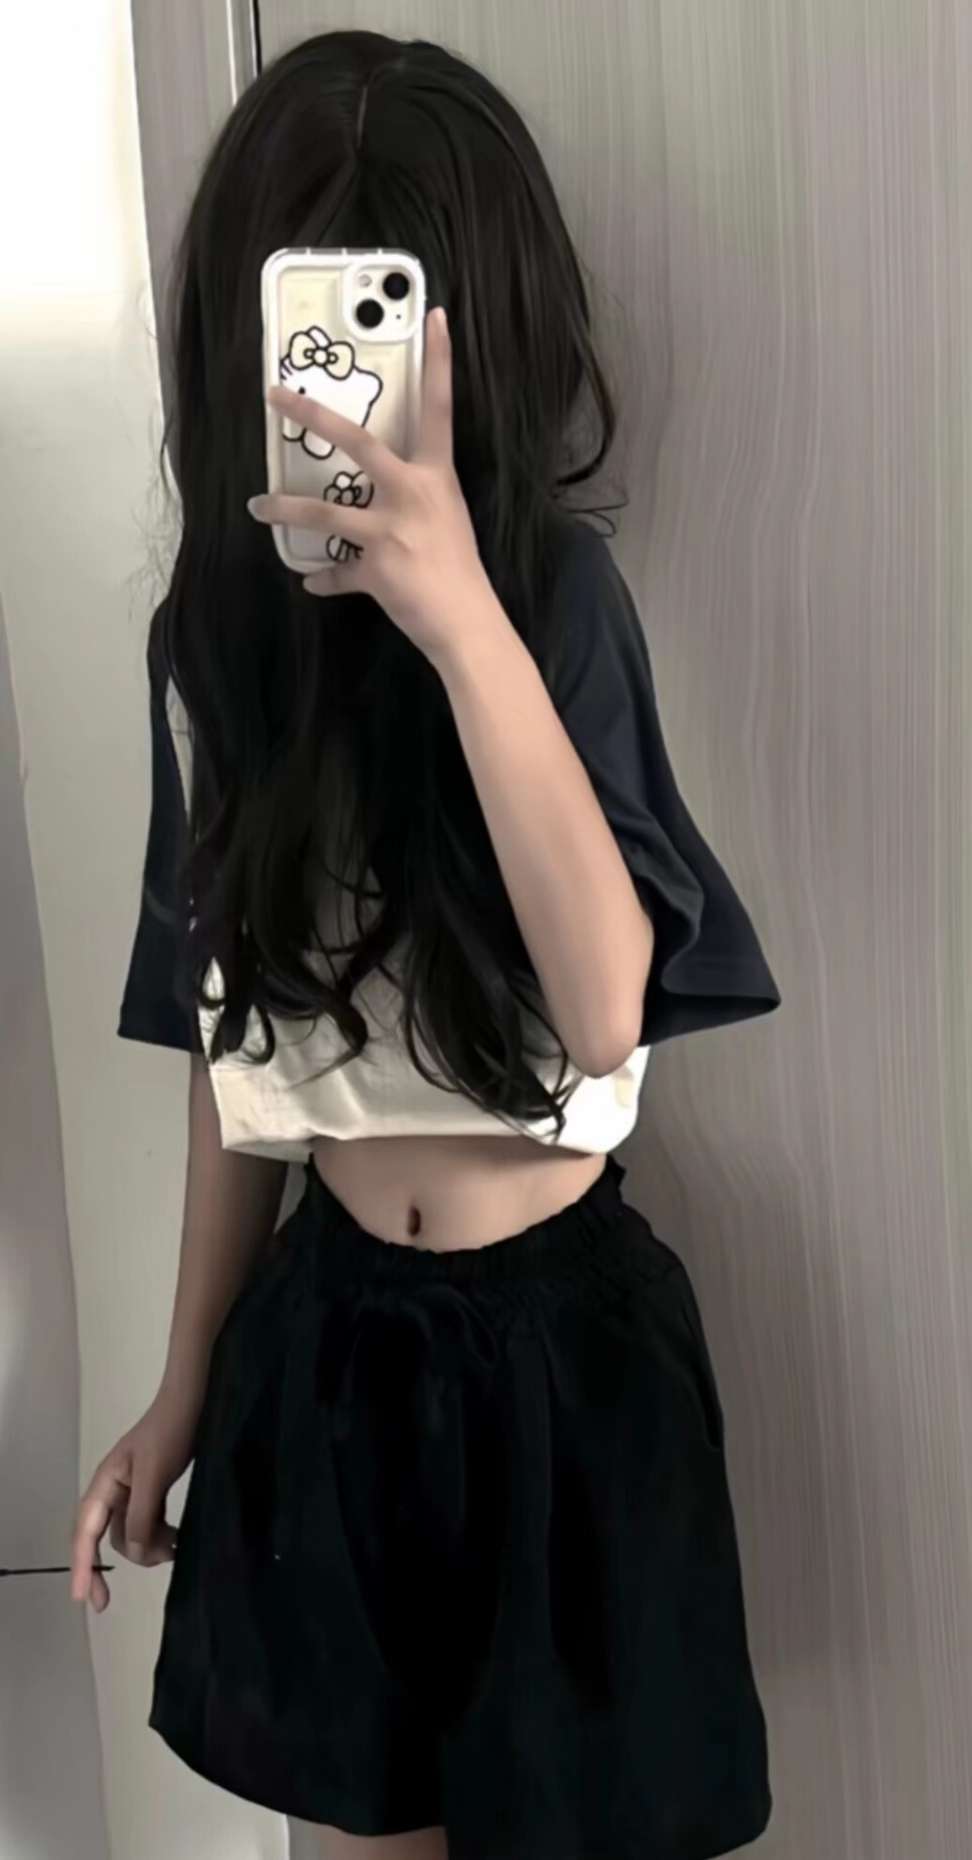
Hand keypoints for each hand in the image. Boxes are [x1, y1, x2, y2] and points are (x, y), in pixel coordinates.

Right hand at [70, 1371, 209, 1611]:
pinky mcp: (151, 1492)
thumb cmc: (171, 1432)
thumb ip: (141, 1515)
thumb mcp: (154, 1475)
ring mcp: (131, 1492)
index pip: (85, 1532)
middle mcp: (112, 1490)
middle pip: (102, 1538)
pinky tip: (176, 1539)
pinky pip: (146, 1525)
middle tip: (109, 1602)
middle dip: (110, 1565)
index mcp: (105, 1483)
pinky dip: (158, 1537)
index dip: (82, 1566)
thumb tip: (135, 1551)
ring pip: (128, 1535)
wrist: (194, 1402)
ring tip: (174, 1547)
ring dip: (147, 1548)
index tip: (83, 1598)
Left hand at [248, 305, 496, 664]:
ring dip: (285, 509)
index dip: (438, 362)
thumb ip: (417, 500)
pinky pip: (336, 571)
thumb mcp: (448, 520)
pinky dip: (324, 578)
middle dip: (313, 414)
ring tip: (256, 507)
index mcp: (437, 476)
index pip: (440, 409)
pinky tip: (313, 582)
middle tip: (276, 393)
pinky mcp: (374, 568)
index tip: (435, 317)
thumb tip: (387, 500)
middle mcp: (412, 494)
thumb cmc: (461, 571)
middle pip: (357, 441)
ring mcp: (391, 530)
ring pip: (324, 511)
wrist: (468, 623)